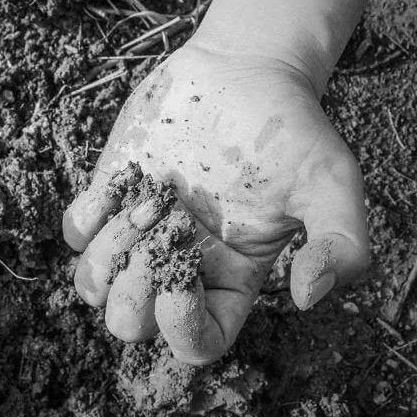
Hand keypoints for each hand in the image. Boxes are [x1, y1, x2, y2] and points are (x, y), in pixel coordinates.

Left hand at [63, 42, 369, 363]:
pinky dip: (87, 217)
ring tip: (150, 198)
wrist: (248, 71)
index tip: (181, 282)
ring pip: (94, 288)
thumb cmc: (292, 131)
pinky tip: (121, 183)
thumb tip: (308, 298)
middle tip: (166, 225)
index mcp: (229, 283)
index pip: (196, 346)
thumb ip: (340, 244)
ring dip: (112, 249)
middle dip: (136, 286)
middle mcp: (179, 270)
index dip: (180, 331)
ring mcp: (140, 239)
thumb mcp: (332, 184)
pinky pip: (75, 236)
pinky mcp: (111, 202)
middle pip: (130, 325)